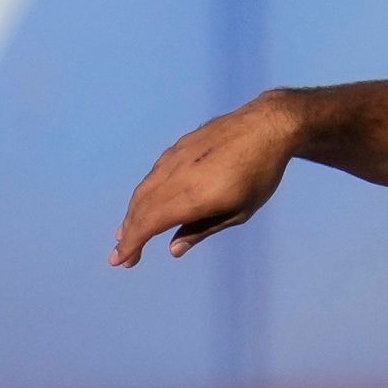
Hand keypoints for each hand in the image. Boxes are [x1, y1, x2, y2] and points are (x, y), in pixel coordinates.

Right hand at [113, 93, 302, 264]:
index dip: (132, 243)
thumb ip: (202, 230)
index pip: (150, 223)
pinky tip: (146, 203)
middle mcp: (178, 176)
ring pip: (144, 189)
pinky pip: (154, 174)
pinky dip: (144, 194)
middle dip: (129, 234)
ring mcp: (175, 158)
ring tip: (126, 232)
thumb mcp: (239, 212)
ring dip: (132, 214)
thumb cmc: (260, 175)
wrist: (267, 126)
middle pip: (142, 208)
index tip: (120, 260)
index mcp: (194, 196)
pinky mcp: (178, 147)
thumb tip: (173, 249)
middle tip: (122, 256)